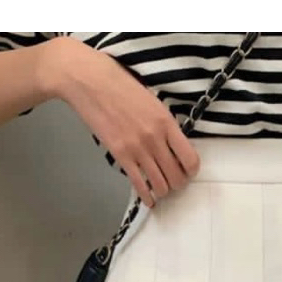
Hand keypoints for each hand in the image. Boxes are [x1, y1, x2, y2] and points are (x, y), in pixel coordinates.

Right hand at [39, 37, 199, 206]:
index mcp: (166, 122)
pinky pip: (138, 184)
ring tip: (161, 188)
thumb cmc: (120, 84)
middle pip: (177, 176)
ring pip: (160, 185)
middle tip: (173, 181)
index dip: (191, 170)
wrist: (90, 80)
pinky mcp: (120, 156)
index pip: (190, 158)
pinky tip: (149, 200)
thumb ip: (164, 123)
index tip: (188, 171)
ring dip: (163, 190)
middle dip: (178, 183)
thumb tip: (173, 143)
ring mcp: (137, 149)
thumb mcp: (152, 100)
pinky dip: (146, 196)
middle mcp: (155, 139)